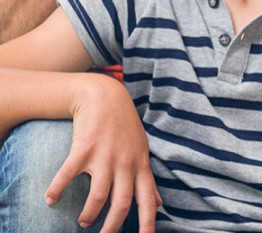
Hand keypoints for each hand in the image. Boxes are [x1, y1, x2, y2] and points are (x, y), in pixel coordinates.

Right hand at [52, 76, 158, 232]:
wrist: (105, 97)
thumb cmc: (125, 127)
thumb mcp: (142, 151)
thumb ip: (147, 179)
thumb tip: (158, 203)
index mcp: (140, 165)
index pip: (146, 199)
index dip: (147, 222)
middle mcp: (125, 163)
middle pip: (122, 203)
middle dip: (113, 226)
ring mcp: (104, 156)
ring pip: (98, 195)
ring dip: (89, 213)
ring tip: (83, 222)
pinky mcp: (83, 149)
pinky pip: (68, 174)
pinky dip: (57, 189)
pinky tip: (49, 200)